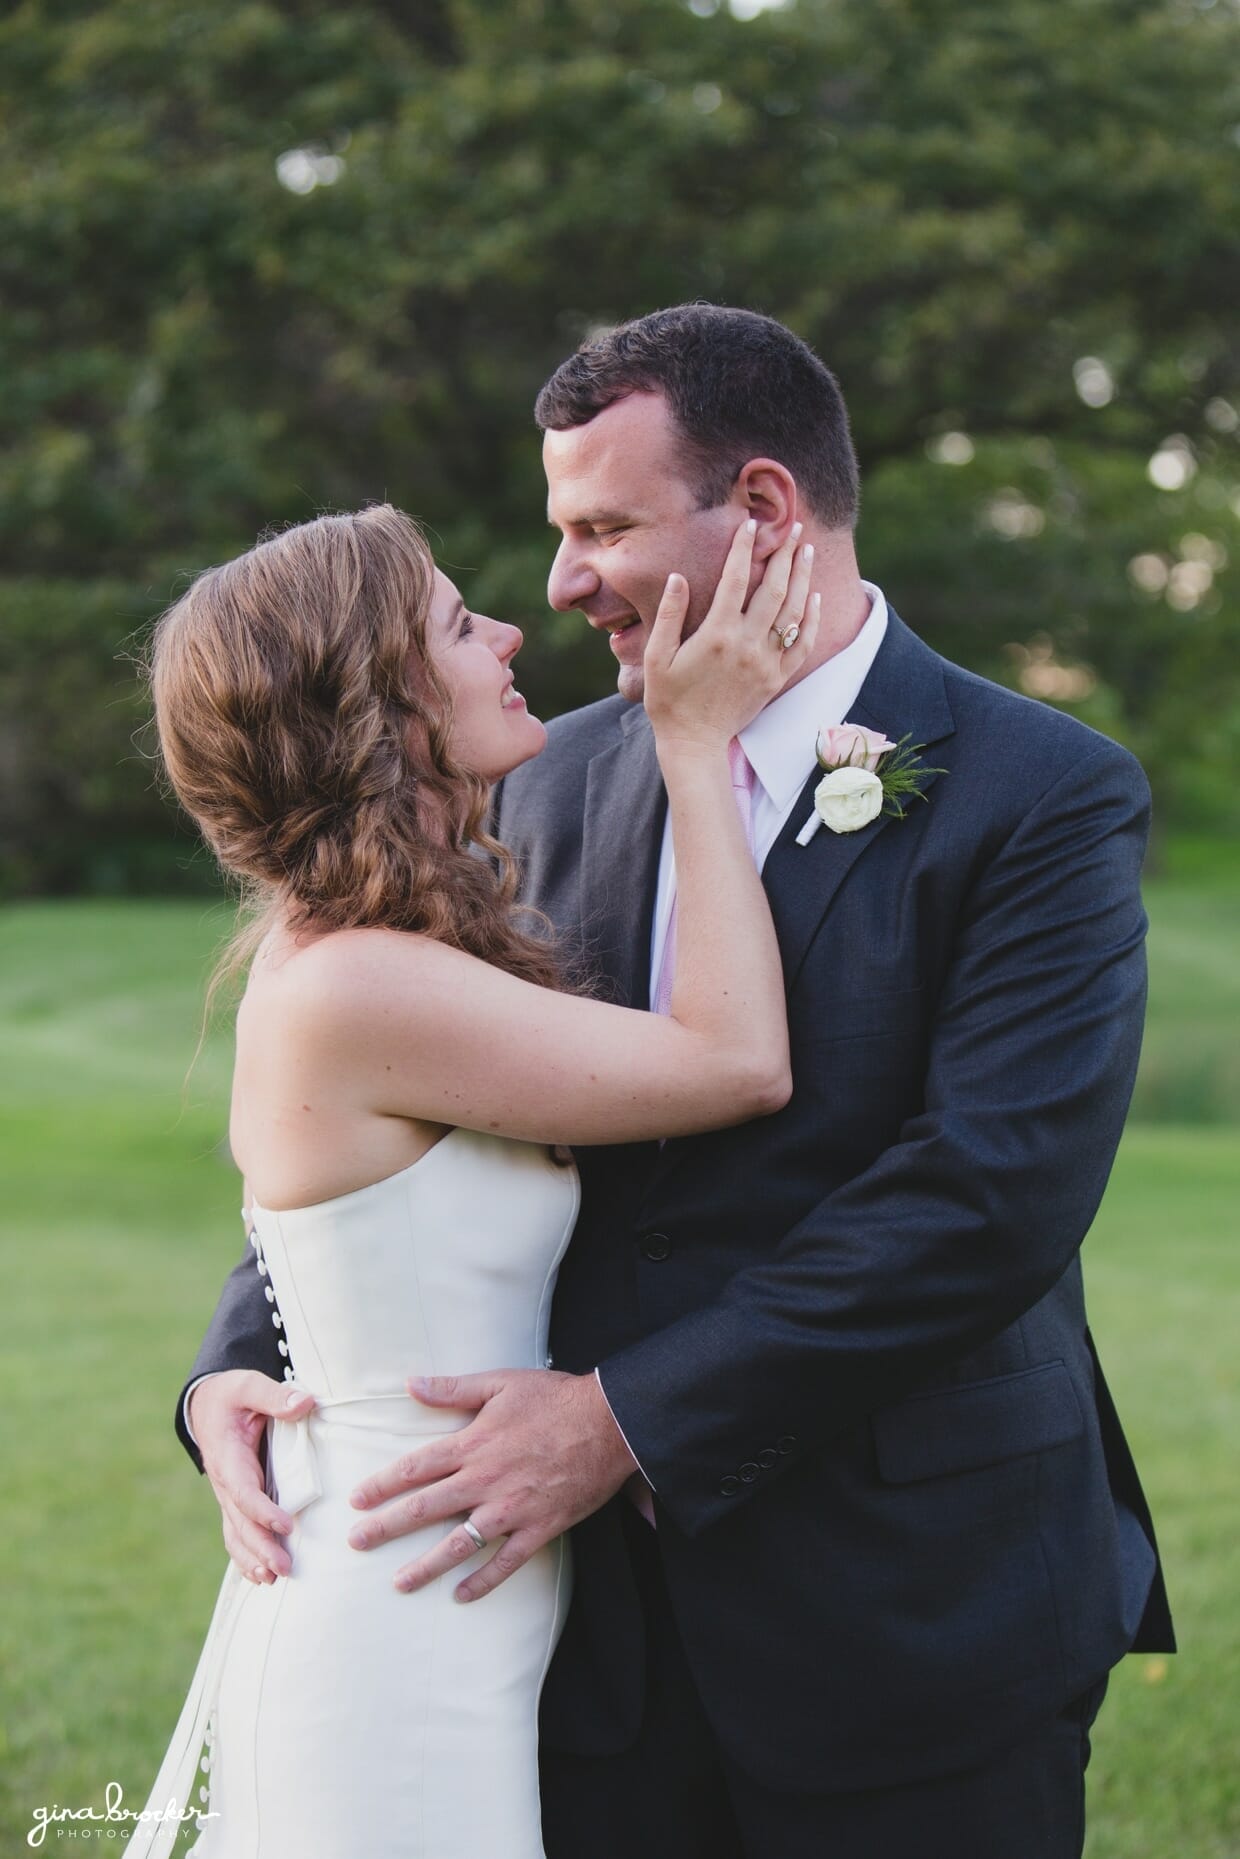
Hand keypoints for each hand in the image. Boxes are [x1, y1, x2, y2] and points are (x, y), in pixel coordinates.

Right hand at [190, 1370, 316, 1583]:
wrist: (206, 1404)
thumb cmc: (231, 1395)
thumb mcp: (248, 1385)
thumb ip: (275, 1396)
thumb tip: (306, 1404)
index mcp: (228, 1457)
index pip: (243, 1491)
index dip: (262, 1511)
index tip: (285, 1525)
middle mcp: (224, 1482)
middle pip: (240, 1522)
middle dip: (261, 1547)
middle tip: (284, 1568)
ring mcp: (227, 1495)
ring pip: (236, 1534)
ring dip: (252, 1558)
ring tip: (274, 1579)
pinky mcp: (234, 1501)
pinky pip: (236, 1533)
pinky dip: (245, 1556)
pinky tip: (261, 1576)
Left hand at [346, 1370, 638, 1600]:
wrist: (609, 1423)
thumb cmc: (554, 1398)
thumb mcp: (500, 1383)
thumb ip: (453, 1388)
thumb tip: (410, 1384)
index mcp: (473, 1444)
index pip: (415, 1468)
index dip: (382, 1485)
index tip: (357, 1500)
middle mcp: (486, 1481)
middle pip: (426, 1509)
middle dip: (387, 1527)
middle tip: (356, 1543)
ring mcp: (512, 1509)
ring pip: (459, 1545)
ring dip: (426, 1566)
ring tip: (399, 1583)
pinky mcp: (539, 1528)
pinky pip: (506, 1563)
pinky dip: (482, 1581)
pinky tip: (460, 1596)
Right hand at [643, 516, 819, 748]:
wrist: (694, 742)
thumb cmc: (669, 699)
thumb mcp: (656, 657)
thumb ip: (670, 615)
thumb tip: (678, 577)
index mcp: (717, 635)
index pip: (735, 580)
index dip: (744, 548)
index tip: (750, 524)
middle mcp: (747, 645)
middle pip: (774, 589)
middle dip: (784, 554)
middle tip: (793, 527)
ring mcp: (766, 663)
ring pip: (792, 612)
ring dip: (802, 578)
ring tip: (806, 550)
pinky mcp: (776, 679)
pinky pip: (802, 644)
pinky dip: (810, 618)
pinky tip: (813, 597)